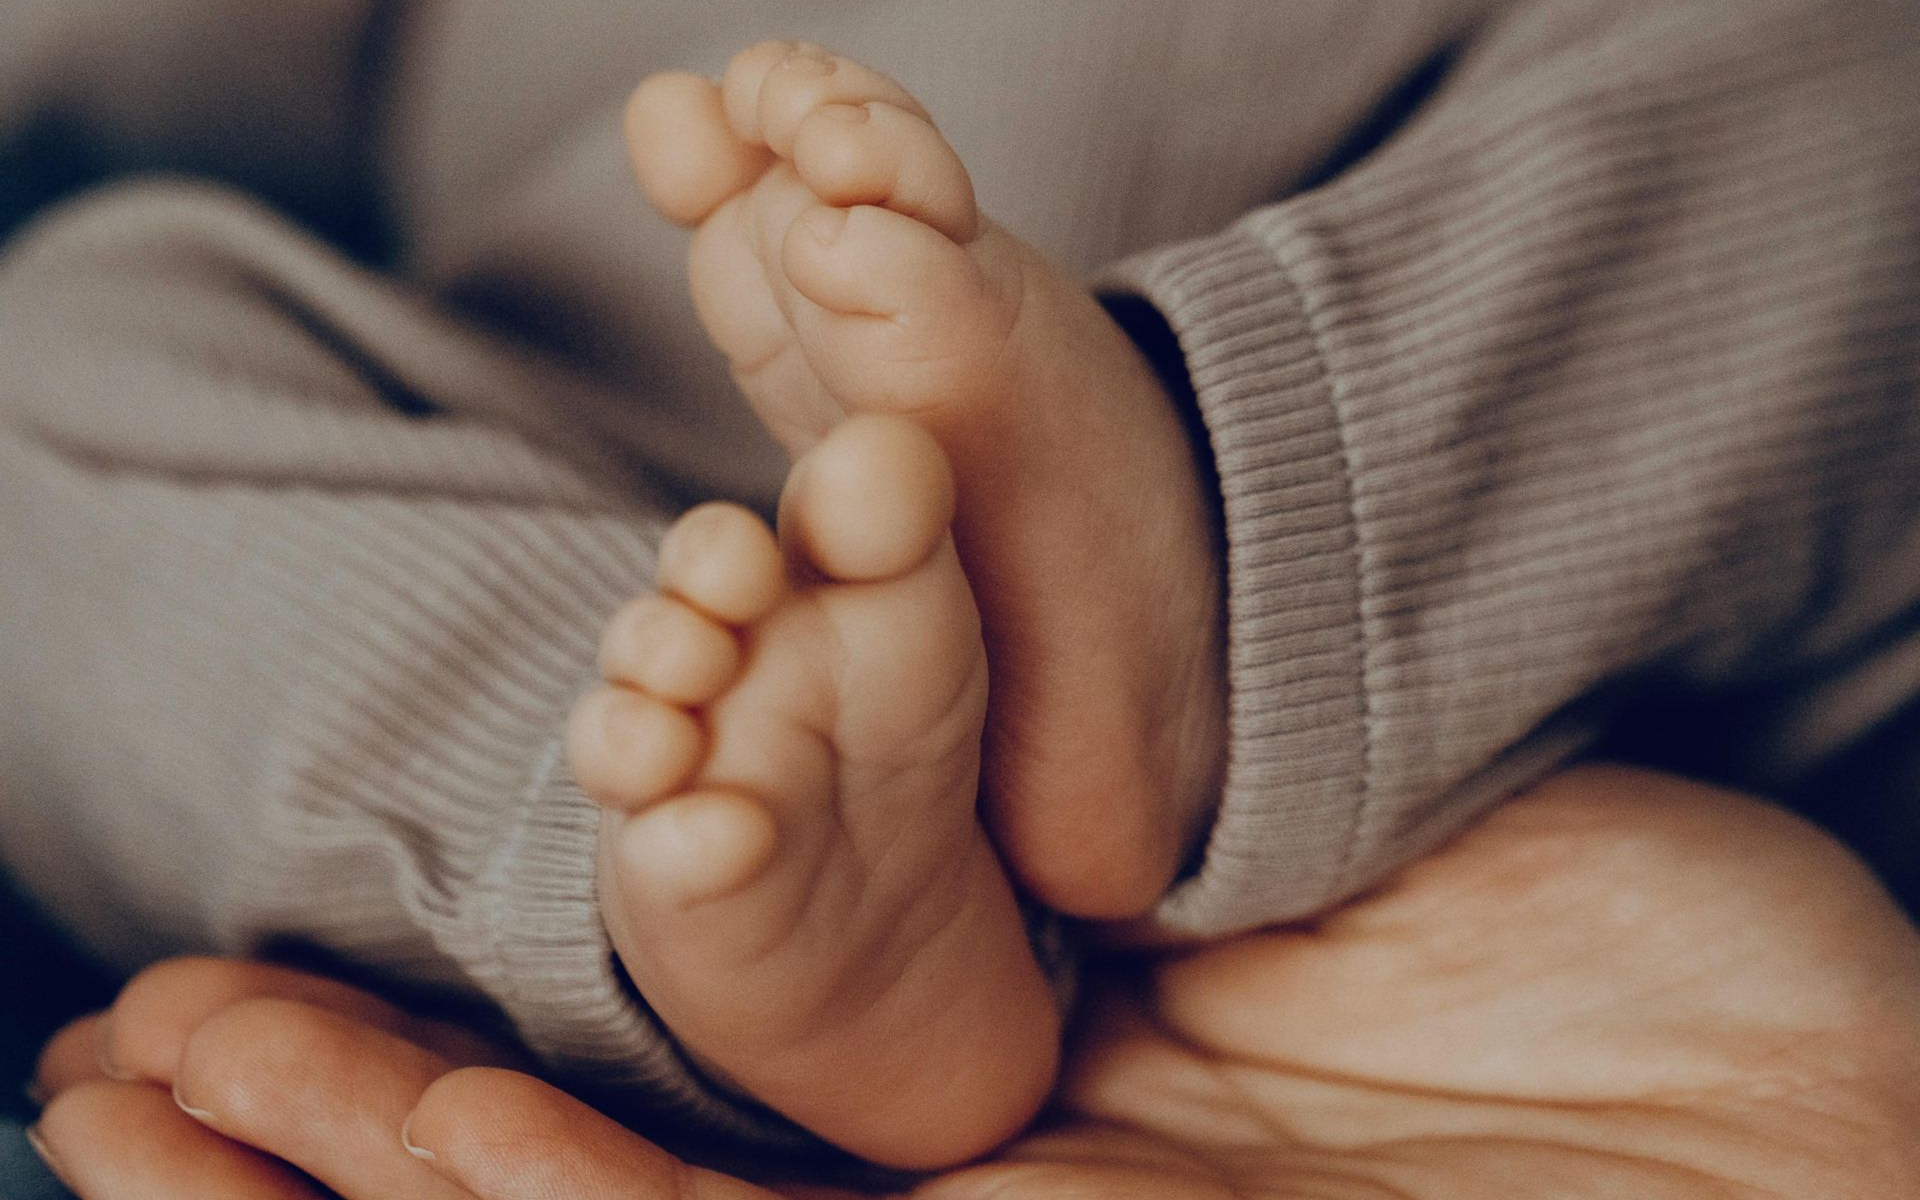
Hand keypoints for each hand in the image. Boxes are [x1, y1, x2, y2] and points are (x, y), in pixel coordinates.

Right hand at [30, 766, 1919, 1196]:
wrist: (1857, 1184)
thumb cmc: (1682, 997)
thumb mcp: (1380, 821)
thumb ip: (1160, 757)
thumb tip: (976, 640)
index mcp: (1052, 1094)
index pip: (710, 1044)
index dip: (495, 993)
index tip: (306, 948)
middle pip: (614, 1175)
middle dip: (360, 1131)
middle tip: (137, 1051)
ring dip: (397, 1195)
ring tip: (166, 1121)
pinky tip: (409, 1180)